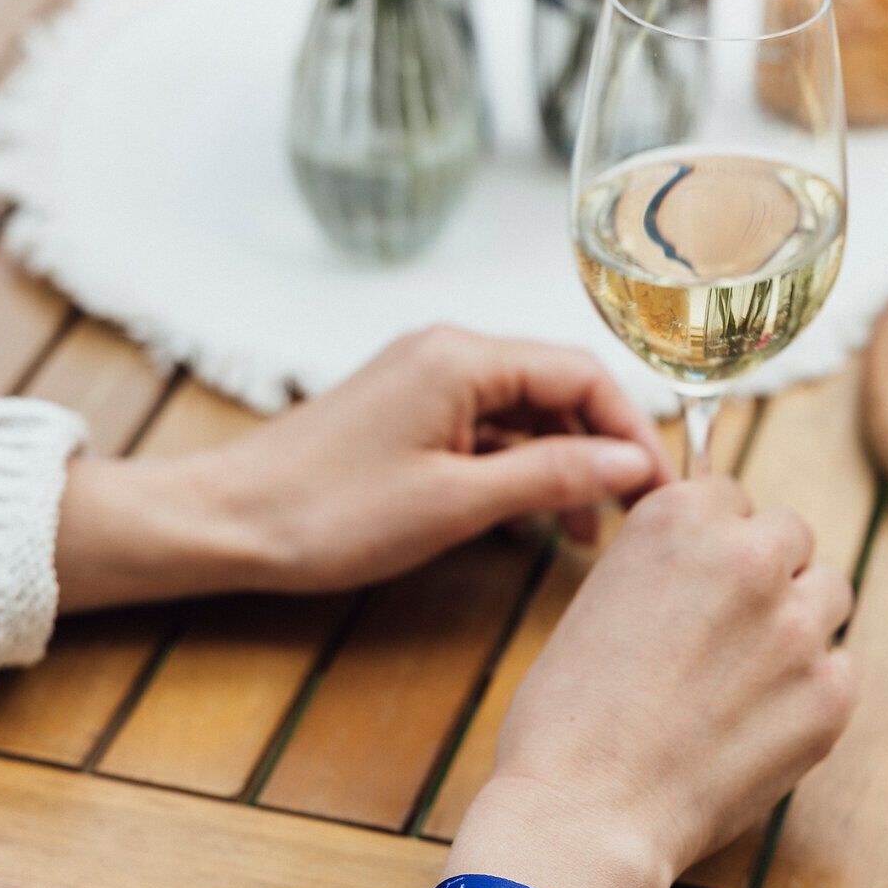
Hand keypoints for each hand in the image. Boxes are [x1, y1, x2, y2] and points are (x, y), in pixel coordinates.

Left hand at [56, 327, 672, 610]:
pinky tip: (533, 520)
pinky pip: (488, 431)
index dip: (631, 430)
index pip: (582, 374)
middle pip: (559, 389)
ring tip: (584, 535)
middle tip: (632, 517)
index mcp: (464, 356)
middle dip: (602, 450)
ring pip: (526, 414)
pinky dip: (519, 471)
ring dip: (562, 467)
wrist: (227, 524)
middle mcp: (450, 353)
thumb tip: (632, 464)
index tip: (659, 491)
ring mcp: (427, 382)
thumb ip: (550, 475)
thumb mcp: (455, 502)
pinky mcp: (409, 414)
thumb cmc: (329, 513)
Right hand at [371, 477, 854, 887]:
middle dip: (767, 572)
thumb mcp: (600, 598)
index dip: (715, 540)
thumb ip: (668, 564)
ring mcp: (797, 623)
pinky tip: (757, 725)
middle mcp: (748, 554)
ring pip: (830, 594)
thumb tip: (709, 562)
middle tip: (729, 628)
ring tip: (748, 675)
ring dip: (799, 622)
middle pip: (791, 535)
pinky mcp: (831, 693)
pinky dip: (810, 692)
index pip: (732, 496)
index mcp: (680, 517)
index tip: (701, 578)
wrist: (584, 813)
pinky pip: (840, 669)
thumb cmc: (568, 715)